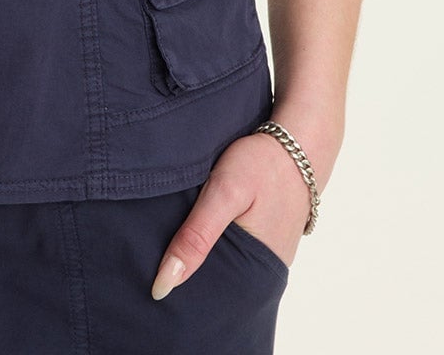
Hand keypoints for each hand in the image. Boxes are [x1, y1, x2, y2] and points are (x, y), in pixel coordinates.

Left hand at [151, 129, 311, 298]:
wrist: (298, 145)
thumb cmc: (262, 166)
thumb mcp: (225, 193)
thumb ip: (197, 236)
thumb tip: (163, 284)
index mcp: (252, 277)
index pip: (203, 298)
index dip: (174, 288)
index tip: (146, 274)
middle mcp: (260, 278)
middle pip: (210, 286)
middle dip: (183, 273)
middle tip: (150, 252)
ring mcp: (262, 263)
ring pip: (219, 270)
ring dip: (197, 259)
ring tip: (167, 242)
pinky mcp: (261, 247)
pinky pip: (230, 255)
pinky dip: (211, 246)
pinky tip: (193, 232)